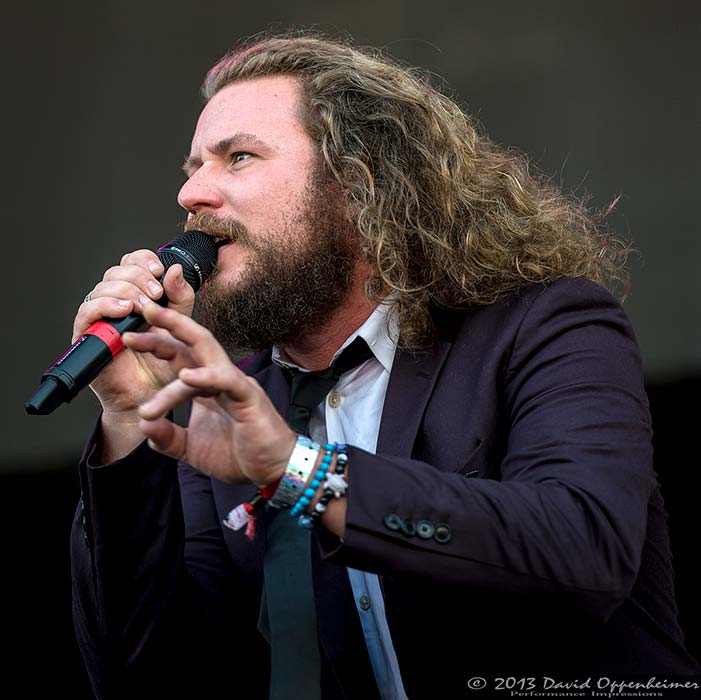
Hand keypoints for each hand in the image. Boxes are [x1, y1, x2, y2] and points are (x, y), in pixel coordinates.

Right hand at [72, 249, 195, 414]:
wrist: (153, 395)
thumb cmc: (164, 363)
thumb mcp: (181, 324)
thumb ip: (180, 297)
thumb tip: (176, 269)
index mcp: (137, 295)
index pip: (132, 263)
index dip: (143, 260)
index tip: (159, 269)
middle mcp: (115, 303)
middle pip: (116, 271)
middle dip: (139, 277)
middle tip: (156, 294)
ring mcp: (100, 318)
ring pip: (102, 287)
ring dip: (126, 291)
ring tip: (145, 308)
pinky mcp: (87, 335)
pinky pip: (87, 310)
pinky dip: (106, 305)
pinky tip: (125, 311)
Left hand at [123, 303, 295, 486]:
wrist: (273, 468)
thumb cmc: (240, 454)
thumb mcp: (191, 448)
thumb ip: (167, 437)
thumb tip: (144, 425)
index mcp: (207, 387)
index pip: (180, 357)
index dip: (157, 343)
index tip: (129, 337)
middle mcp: (220, 379)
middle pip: (193, 342)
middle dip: (168, 324)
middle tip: (144, 308)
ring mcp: (235, 385)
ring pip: (207, 353)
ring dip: (177, 342)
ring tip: (148, 340)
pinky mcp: (249, 398)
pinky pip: (227, 381)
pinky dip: (207, 376)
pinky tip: (185, 377)